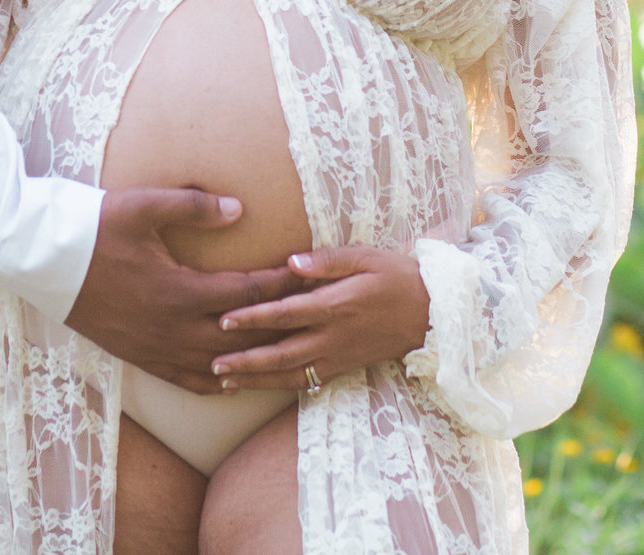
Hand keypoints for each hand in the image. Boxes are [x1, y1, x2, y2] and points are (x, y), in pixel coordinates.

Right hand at [65, 189, 309, 394]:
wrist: (43, 261)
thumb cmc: (94, 227)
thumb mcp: (143, 206)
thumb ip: (194, 206)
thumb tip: (239, 208)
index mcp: (180, 290)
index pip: (249, 292)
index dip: (284, 284)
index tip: (310, 275)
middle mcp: (173, 328)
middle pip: (244, 335)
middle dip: (281, 324)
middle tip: (313, 317)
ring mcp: (157, 348)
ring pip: (221, 366)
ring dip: (255, 360)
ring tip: (284, 354)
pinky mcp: (140, 357)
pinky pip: (187, 380)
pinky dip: (216, 383)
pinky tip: (233, 380)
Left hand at [208, 245, 429, 390]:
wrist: (431, 313)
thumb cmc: (395, 276)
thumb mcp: (365, 257)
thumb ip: (326, 260)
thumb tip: (290, 260)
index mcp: (335, 306)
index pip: (286, 313)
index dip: (254, 317)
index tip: (224, 318)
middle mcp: (333, 337)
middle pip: (282, 353)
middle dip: (246, 360)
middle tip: (212, 363)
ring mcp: (338, 357)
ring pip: (291, 374)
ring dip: (256, 380)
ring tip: (224, 382)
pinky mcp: (342, 368)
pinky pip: (306, 381)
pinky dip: (278, 386)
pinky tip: (256, 386)